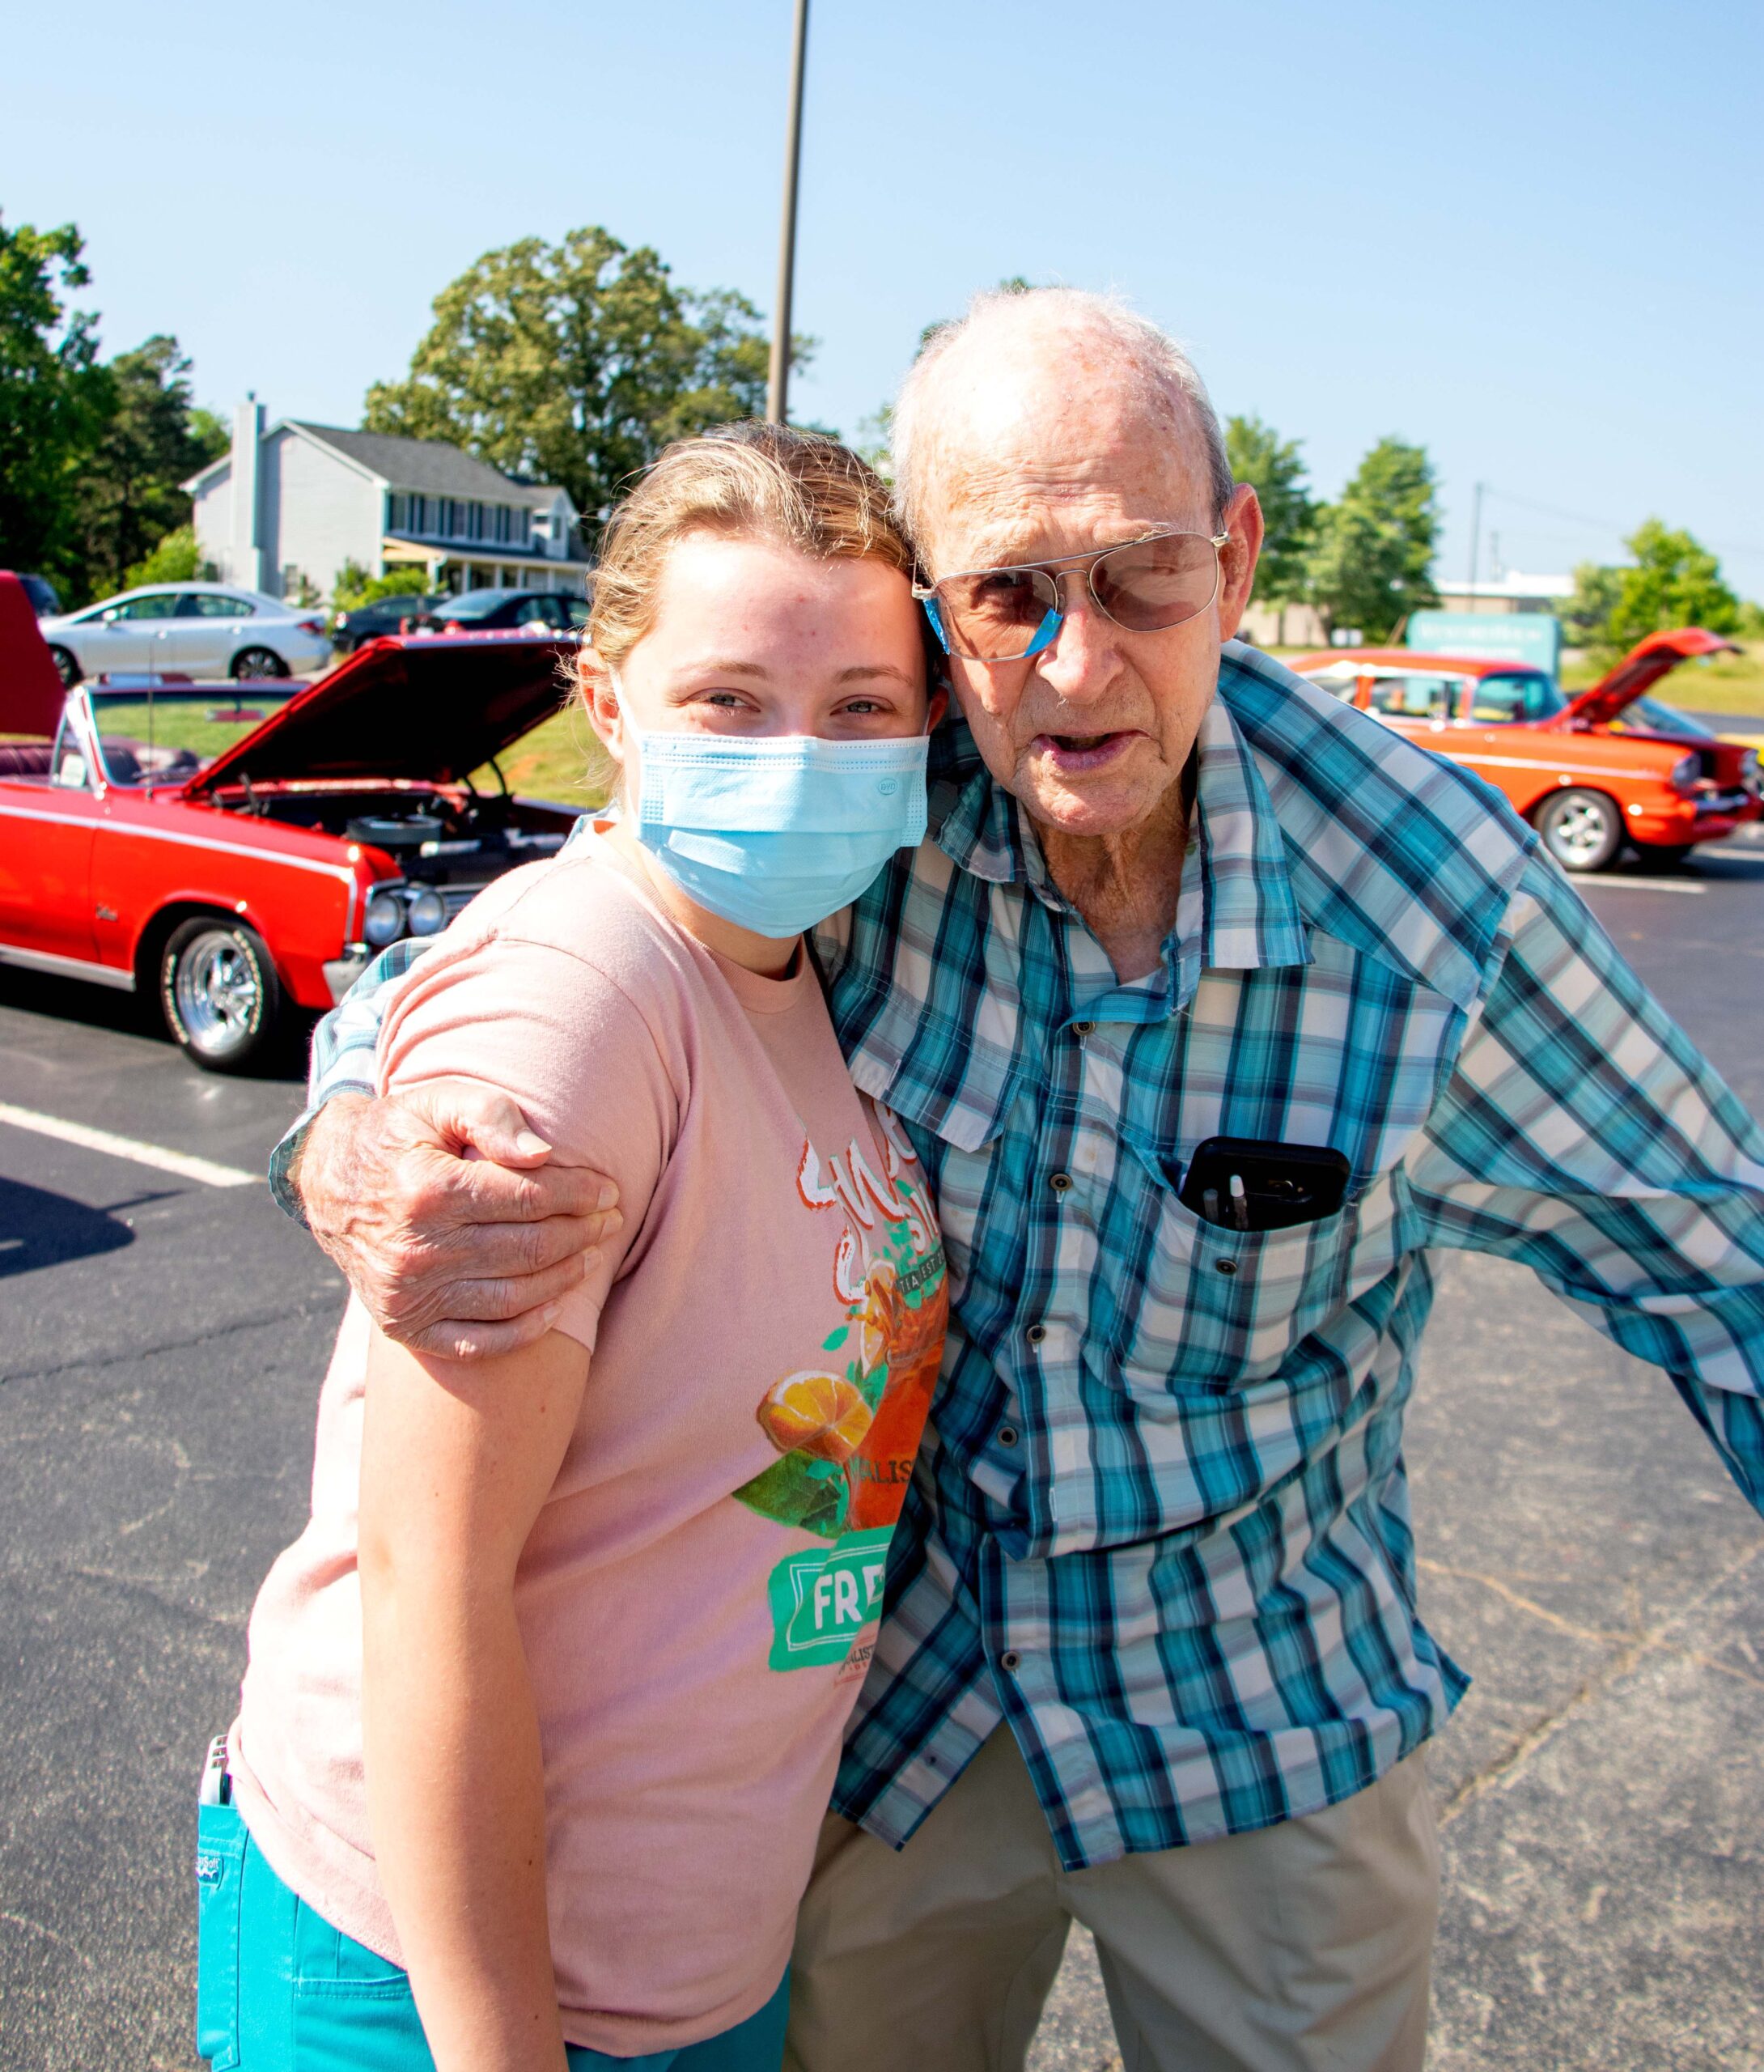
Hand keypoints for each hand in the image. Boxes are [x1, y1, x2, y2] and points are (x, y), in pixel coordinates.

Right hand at [291, 1084, 620, 1359]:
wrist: (329, 1182)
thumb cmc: (399, 1135)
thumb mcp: (437, 1102)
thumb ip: (490, 1115)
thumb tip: (543, 1155)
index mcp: (427, 1191)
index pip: (528, 1198)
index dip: (579, 1195)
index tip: (609, 1190)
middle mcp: (416, 1250)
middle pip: (529, 1248)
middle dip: (582, 1233)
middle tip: (611, 1220)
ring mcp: (410, 1295)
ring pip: (514, 1296)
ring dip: (565, 1277)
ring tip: (591, 1254)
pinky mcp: (406, 1326)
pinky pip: (480, 1341)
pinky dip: (526, 1328)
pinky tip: (555, 1305)